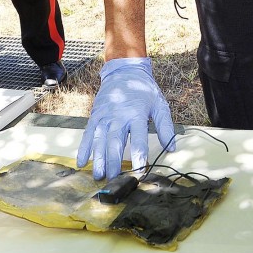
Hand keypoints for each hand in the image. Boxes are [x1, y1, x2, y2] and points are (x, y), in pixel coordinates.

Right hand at [77, 57, 176, 179]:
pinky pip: (88, 135)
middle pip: (115, 142)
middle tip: (114, 181)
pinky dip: (83, 149)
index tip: (139, 172)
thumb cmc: (144, 90)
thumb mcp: (159, 105)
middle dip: (114, 163)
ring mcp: (104, 117)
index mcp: (136, 114)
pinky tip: (81, 162)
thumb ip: (165, 127)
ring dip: (98, 159)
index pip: (138, 139)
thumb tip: (171, 148)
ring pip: (99, 141)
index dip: (139, 156)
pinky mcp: (95, 117)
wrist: (124, 71)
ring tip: (98, 176)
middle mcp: (118, 116)